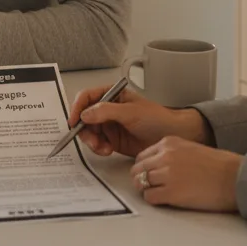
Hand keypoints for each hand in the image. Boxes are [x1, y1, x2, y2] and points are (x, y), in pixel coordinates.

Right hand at [68, 84, 213, 157]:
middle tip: (91, 139)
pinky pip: (97, 144)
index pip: (87, 97)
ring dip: (91, 141)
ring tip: (102, 148)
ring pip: (89, 132)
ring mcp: (109, 125)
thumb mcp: (131, 112)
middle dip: (84, 129)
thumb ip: (106, 111)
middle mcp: (107, 109)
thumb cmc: (157, 118)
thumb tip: (85, 113)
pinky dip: (98, 148)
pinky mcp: (112, 140)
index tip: (74, 121)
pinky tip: (107, 150)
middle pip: (84, 117)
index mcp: (111, 95)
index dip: (77, 108)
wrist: (172, 136)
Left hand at [130, 137, 242, 212]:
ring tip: (158, 194)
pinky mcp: (171, 193)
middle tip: (148, 187)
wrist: (236, 178)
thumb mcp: (190, 148)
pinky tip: (164, 200)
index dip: (143, 168)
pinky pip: (149, 197)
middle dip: (140, 179)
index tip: (147, 174)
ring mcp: (167, 174)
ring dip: (146, 190)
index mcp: (169, 143)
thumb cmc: (220, 166)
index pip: (141, 156)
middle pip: (137, 170)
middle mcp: (165, 156)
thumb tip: (156, 166)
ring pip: (140, 183)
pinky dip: (153, 200)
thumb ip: (171, 153)